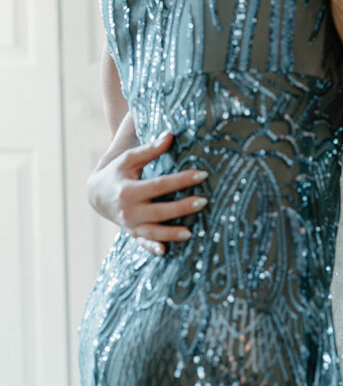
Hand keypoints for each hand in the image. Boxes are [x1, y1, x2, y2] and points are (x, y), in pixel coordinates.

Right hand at [88, 131, 207, 255]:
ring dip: (171, 234)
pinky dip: (152, 248)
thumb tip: (170, 135)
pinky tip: (165, 251)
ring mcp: (130, 225)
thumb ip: (150, 149)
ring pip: (153, 232)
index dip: (182, 180)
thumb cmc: (117, 172)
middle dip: (182, 207)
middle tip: (204, 201)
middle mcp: (128, 211)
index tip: (202, 174)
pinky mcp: (132, 233)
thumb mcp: (129, 159)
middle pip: (160, 211)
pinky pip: (143, 243)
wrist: (96, 194)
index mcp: (128, 190)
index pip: (160, 185)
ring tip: (190, 233)